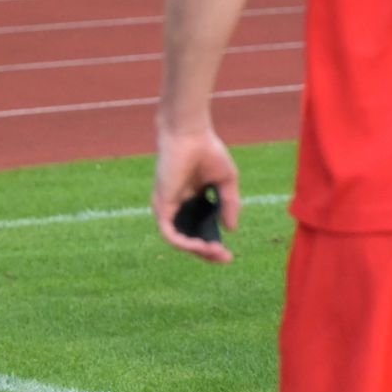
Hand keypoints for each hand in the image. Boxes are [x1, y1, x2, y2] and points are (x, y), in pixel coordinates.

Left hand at [152, 126, 239, 263]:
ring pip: (179, 239)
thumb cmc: (208, 151)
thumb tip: (231, 229)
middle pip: (191, 238)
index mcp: (193, 200)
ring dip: (197, 250)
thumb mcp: (226, 182)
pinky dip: (185, 242)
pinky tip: (201, 245)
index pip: (201, 230)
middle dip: (206, 252)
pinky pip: (170, 233)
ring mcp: (168, 208)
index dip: (213, 243)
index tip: (228, 255)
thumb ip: (229, 205)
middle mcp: (179, 207)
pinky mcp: (161, 206)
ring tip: (215, 251)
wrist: (191, 134)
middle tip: (224, 257)